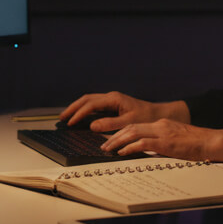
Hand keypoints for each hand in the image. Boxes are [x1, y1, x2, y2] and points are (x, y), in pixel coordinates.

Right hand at [60, 92, 187, 132]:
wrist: (159, 114)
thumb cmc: (147, 118)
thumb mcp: (129, 123)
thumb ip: (110, 124)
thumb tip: (92, 126)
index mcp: (114, 99)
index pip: (90, 104)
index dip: (79, 114)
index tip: (70, 123)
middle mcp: (111, 97)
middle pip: (87, 99)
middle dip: (73, 108)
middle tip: (62, 118)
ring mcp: (112, 100)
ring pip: (90, 101)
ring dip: (78, 108)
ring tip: (67, 117)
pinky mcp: (114, 105)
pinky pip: (95, 106)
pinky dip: (85, 110)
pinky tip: (81, 118)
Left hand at [99, 118, 221, 161]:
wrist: (211, 142)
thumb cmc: (196, 144)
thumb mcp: (175, 141)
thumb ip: (161, 143)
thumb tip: (148, 152)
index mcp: (162, 124)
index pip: (136, 125)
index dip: (121, 132)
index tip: (111, 140)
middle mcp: (159, 125)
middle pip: (130, 127)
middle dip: (115, 136)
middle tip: (104, 145)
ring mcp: (162, 133)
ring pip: (133, 133)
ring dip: (118, 141)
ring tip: (108, 149)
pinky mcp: (165, 143)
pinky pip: (143, 143)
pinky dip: (130, 147)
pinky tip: (122, 152)